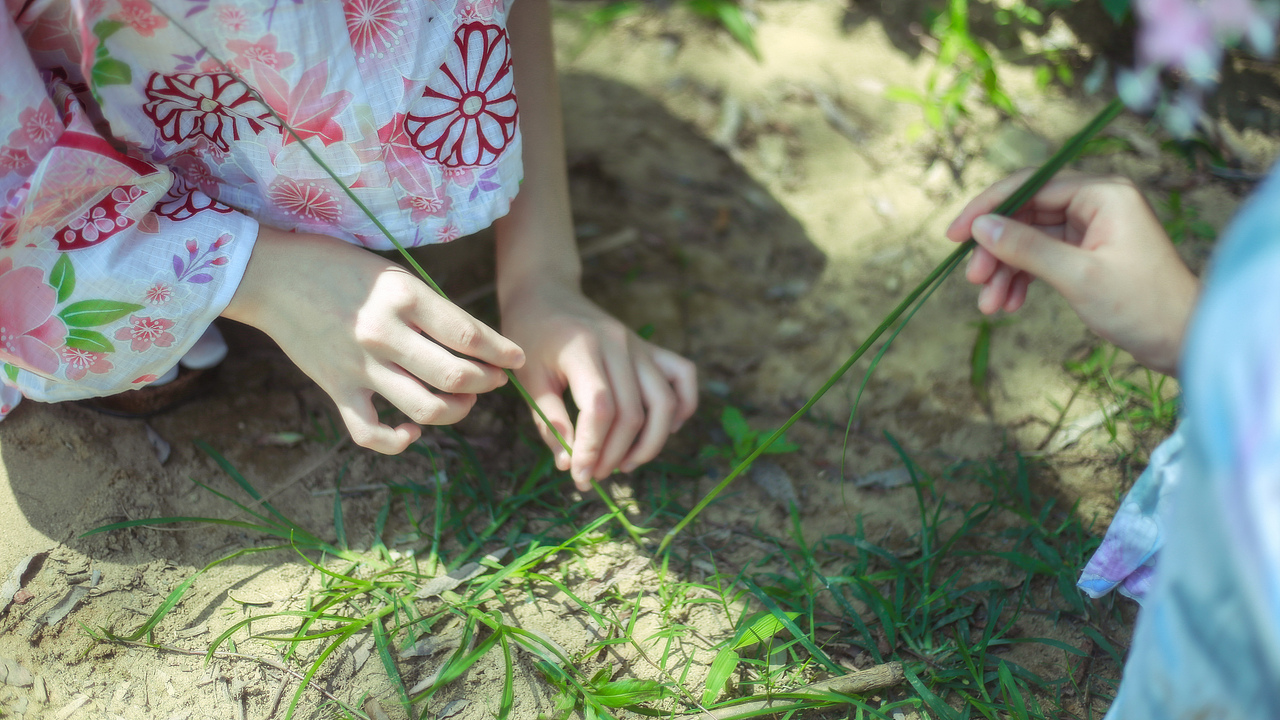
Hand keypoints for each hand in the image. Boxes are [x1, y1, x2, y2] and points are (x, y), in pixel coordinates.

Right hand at [223, 228, 524, 452]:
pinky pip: (371, 434)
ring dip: (457, 411)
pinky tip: (412, 431)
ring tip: (464, 400)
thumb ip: (431, 309)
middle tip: (495, 379)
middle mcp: (385, 334)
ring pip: (425, 409)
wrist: (272, 275)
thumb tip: (477, 343)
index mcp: (405, 297)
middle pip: (456, 376)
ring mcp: (359, 367)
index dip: (502, 351)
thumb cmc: (340, 268)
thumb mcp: (394, 275)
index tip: (515, 358)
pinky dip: (398, 441)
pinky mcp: (336, 390)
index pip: (469, 335)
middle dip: (487, 382)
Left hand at [500, 281, 696, 489]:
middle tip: (595, 475)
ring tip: (625, 464)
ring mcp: (639, 345)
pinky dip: (682, 407)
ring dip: (651, 442)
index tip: (579, 474)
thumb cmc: (531, 336)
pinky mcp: (651, 348)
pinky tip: (664, 430)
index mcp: (583, 348)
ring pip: (664, 401)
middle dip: (615, 454)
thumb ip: (549, 421)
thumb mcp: (528, 378)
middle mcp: (619, 344)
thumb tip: (569, 465)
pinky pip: (683, 377)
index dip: (593, 447)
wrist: (547, 294)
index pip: (600, 408)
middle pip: (632, 412)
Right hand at [945, 170, 1200, 375]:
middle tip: (974, 281)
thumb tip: (981, 227)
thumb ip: (1027, 247)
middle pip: (1027, 214)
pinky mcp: (1090, 253)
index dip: (987, 209)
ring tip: (989, 304)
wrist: (1184, 340)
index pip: (1031, 186)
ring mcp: (1093, 228)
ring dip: (1005, 270)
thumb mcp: (1077, 276)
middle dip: (996, 249)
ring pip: (1031, 239)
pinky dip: (1023, 279)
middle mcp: (1097, 202)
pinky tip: (1009, 304)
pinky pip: (1044, 257)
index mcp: (1103, 193)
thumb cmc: (1141, 305)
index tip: (954, 236)